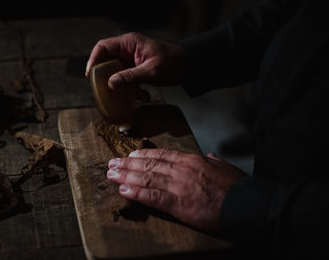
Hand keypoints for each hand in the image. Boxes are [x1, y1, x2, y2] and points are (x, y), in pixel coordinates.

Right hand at [85, 32, 187, 88]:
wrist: (189, 66)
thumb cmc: (172, 62)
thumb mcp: (151, 71)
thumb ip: (131, 77)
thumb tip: (111, 84)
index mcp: (128, 43)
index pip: (103, 47)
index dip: (93, 60)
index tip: (90, 75)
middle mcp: (127, 51)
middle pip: (107, 63)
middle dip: (109, 79)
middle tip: (108, 91)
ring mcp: (132, 61)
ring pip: (117, 75)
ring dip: (124, 88)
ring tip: (134, 96)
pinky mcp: (137, 71)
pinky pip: (128, 81)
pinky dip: (133, 91)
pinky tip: (144, 96)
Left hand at [107, 149, 244, 232]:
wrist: (247, 204)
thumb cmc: (237, 188)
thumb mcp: (224, 167)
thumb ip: (212, 160)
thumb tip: (208, 155)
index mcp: (192, 160)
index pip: (162, 154)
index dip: (144, 154)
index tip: (130, 155)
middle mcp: (182, 170)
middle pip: (149, 164)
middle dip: (128, 164)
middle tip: (112, 163)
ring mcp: (179, 186)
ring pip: (147, 178)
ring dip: (126, 176)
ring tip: (111, 174)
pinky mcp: (179, 204)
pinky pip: (152, 196)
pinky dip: (136, 192)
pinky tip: (123, 190)